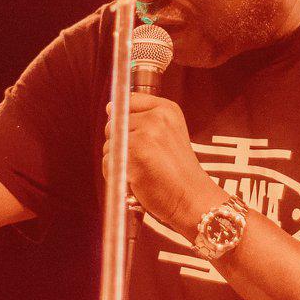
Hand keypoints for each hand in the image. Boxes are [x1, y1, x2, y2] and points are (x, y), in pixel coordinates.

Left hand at [104, 92, 225, 235]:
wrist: (191, 197)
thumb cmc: (177, 169)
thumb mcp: (170, 132)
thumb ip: (142, 117)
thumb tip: (109, 109)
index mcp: (166, 109)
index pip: (128, 101)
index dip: (127, 122)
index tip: (141, 138)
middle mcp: (155, 118)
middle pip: (113, 123)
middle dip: (121, 142)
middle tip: (145, 158)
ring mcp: (144, 136)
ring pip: (109, 145)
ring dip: (119, 160)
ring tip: (142, 170)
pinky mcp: (133, 156)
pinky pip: (108, 162)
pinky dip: (116, 174)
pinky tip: (135, 179)